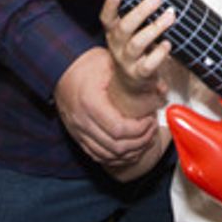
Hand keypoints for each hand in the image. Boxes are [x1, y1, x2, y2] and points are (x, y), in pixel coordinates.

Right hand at [53, 46, 157, 165]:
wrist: (61, 69)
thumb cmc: (85, 64)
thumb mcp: (109, 63)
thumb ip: (134, 75)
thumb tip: (160, 87)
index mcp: (91, 103)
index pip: (119, 129)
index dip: (140, 130)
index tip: (150, 120)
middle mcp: (82, 121)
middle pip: (116, 146)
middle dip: (139, 142)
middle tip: (152, 130)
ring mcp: (78, 131)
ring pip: (108, 155)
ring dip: (129, 152)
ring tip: (144, 140)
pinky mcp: (77, 136)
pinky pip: (97, 156)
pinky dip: (115, 157)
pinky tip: (128, 150)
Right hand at [100, 0, 173, 109]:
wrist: (130, 85)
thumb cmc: (135, 52)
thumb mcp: (131, 34)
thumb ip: (138, 18)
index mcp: (113, 33)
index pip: (106, 18)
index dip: (110, 5)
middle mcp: (117, 46)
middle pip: (124, 28)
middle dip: (140, 12)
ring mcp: (127, 61)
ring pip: (137, 44)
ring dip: (154, 28)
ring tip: (169, 16)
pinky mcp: (139, 74)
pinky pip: (148, 64)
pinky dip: (159, 53)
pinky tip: (168, 44)